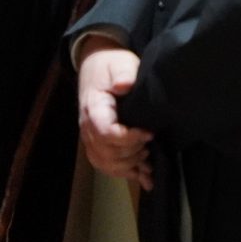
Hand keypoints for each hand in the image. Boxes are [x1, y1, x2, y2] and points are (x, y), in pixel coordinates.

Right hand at [76, 45, 151, 186]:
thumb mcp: (121, 64)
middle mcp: (89, 128)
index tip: (149, 133)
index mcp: (94, 109)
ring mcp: (92, 138)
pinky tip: (143, 177)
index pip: (106, 133)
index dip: (128, 138)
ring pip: (106, 163)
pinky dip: (125, 173)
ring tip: (148, 160)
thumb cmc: (112, 65)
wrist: (97, 67)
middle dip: (131, 153)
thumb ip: (123, 74)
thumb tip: (123, 85)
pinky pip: (106, 164)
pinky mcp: (99, 142)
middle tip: (150, 144)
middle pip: (107, 153)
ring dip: (129, 166)